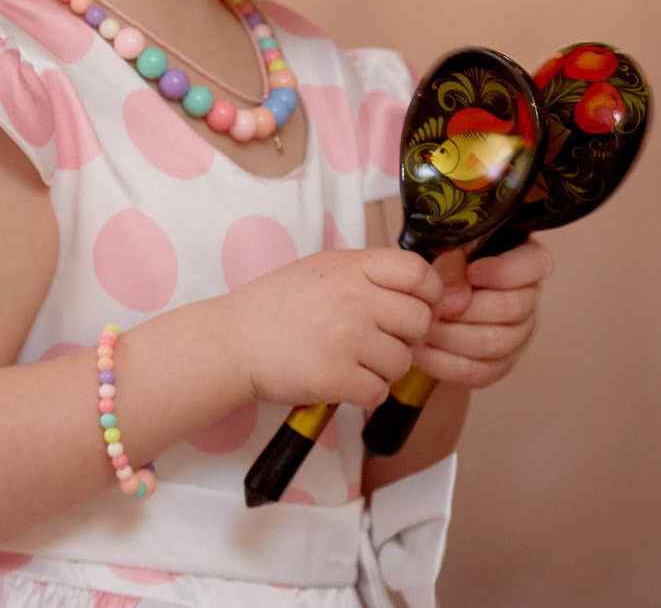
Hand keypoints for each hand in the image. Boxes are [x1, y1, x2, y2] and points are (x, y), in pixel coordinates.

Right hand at [218, 249, 443, 408]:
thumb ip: (369, 274)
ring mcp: (346, 338)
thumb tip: (424, 290)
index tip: (415, 307)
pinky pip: (379, 392)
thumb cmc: (277, 305)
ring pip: (402, 362)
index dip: (428, 294)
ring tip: (352, 361)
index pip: (419, 273)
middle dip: (406, 337)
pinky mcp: (335, 377)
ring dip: (383, 369)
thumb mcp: (322, 270)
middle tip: (378, 340)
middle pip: (419, 322)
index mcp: (351, 266)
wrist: (231, 341)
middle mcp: (354, 298)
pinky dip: (365, 393)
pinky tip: (342, 381)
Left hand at [410, 239, 551, 388]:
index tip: (473, 271)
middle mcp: (529, 299)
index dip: (504, 271)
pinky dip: (444, 363)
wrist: (429, 297)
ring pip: (494, 343)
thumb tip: (456, 299)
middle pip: (511, 307)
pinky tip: (420, 351)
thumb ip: (453, 265)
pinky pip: (479, 372)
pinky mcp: (499, 365)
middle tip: (434, 306)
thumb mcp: (448, 250)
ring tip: (421, 327)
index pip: (535, 265)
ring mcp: (518, 335)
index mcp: (527, 261)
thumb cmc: (446, 265)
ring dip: (451, 336)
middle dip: (466, 309)